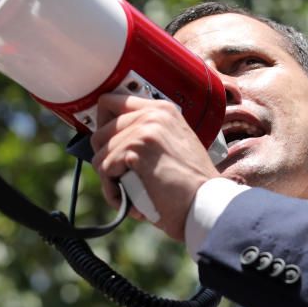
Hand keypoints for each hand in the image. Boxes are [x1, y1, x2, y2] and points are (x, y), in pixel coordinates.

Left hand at [90, 93, 219, 240]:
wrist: (208, 204)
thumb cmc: (192, 186)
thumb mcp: (173, 145)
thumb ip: (148, 135)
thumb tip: (109, 142)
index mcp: (162, 110)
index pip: (111, 102)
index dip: (102, 126)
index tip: (104, 146)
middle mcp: (153, 114)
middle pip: (100, 132)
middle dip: (105, 160)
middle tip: (121, 179)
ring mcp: (144, 130)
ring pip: (99, 155)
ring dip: (110, 180)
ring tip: (130, 194)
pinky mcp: (135, 150)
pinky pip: (105, 171)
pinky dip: (113, 192)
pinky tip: (131, 202)